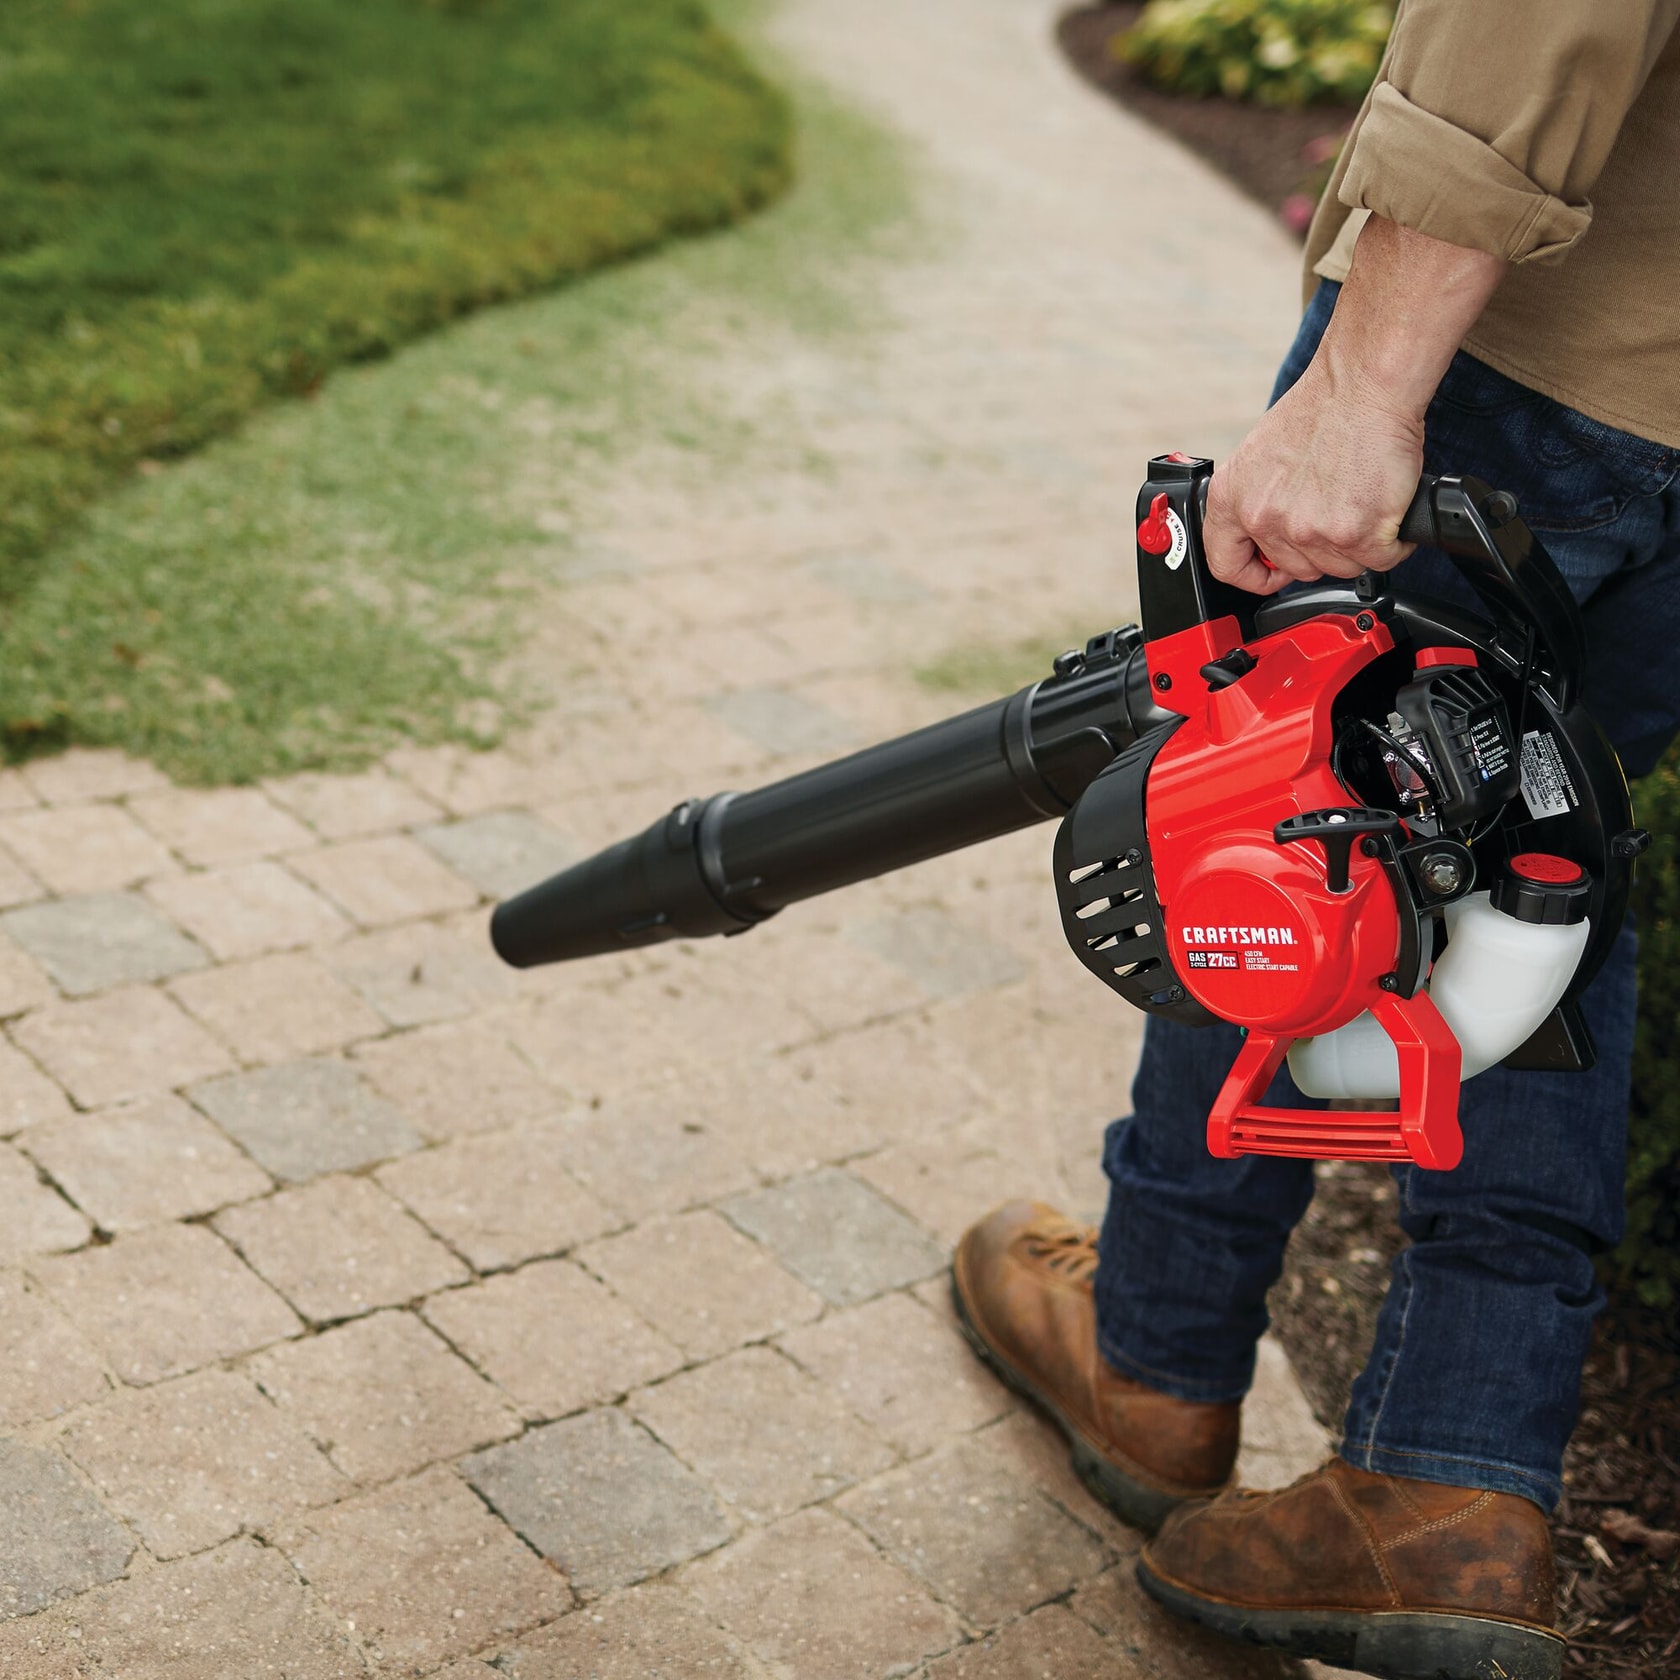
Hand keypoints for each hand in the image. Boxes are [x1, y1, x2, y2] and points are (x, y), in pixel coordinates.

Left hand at [1202, 215, 1505, 595]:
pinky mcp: (1357, 533)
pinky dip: (1393, 541)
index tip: (1273, 571)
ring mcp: (1310, 530)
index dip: (1254, 575)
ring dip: (1360, 544)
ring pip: (1342, 567)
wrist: (1364, 384)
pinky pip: (1381, 560)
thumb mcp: (1261, 457)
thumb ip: (1259, 501)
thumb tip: (1266, 537)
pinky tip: (1387, 506)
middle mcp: (1265, 518)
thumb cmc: (1323, 409)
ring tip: (1361, 498)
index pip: (1226, 564)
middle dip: (1323, 548)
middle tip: (1339, 509)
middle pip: (1299, 569)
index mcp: (1232, 499)